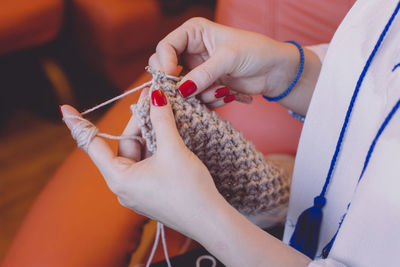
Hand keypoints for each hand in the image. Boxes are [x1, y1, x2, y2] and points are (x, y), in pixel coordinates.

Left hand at [60, 88, 226, 237]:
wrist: (210, 220)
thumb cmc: (189, 190)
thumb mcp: (173, 150)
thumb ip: (161, 120)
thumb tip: (154, 95)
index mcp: (120, 178)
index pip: (93, 145)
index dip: (78, 125)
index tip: (65, 107)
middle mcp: (124, 185)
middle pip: (124, 144)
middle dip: (139, 123)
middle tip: (154, 101)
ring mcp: (138, 189)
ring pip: (138, 152)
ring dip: (151, 134)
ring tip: (167, 118)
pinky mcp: (151, 190)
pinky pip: (147, 162)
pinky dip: (156, 147)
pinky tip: (170, 136)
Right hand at [150, 17, 320, 114]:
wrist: (274, 71)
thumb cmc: (256, 52)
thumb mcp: (229, 58)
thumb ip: (204, 74)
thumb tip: (181, 90)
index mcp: (193, 33)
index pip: (165, 47)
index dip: (164, 64)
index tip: (172, 79)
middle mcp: (191, 51)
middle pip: (165, 69)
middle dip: (177, 83)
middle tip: (189, 92)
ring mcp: (197, 71)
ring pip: (180, 89)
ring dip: (199, 95)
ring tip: (222, 90)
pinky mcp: (204, 87)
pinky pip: (195, 99)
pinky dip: (208, 101)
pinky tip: (227, 95)